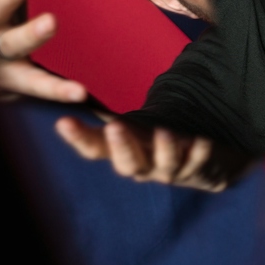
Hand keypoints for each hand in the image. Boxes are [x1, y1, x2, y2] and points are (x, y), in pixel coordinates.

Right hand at [54, 115, 242, 190]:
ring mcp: (170, 171)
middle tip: (114, 127)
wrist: (200, 167)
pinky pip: (198, 163)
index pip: (94, 150)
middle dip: (121, 146)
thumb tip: (72, 94)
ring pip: (165, 165)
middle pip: (127, 164)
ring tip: (165, 132)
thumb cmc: (155, 144)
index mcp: (122, 154)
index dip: (78, 138)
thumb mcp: (130, 133)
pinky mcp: (196, 169)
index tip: (62, 122)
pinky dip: (200, 152)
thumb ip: (105, 118)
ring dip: (164, 149)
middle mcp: (143, 166)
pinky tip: (201, 140)